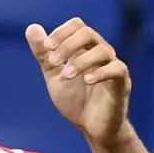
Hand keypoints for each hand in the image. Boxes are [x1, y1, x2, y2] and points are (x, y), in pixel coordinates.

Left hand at [27, 19, 130, 145]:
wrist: (92, 127)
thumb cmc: (76, 99)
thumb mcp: (54, 75)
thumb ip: (43, 55)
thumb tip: (31, 27)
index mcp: (85, 49)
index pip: (77, 25)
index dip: (61, 32)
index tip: (46, 47)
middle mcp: (101, 53)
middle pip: (88, 33)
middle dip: (67, 45)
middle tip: (54, 63)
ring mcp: (113, 66)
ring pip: (102, 51)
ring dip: (79, 61)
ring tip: (65, 76)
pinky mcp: (122, 83)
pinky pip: (117, 69)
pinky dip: (100, 72)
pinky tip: (86, 81)